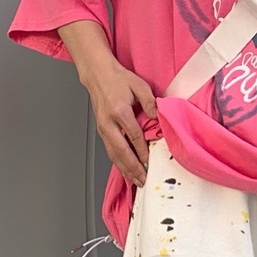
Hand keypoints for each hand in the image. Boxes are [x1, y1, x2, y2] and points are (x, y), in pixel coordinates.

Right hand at [83, 60, 158, 185]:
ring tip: (136, 181)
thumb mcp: (138, 85)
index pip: (133, 136)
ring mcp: (103, 128)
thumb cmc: (118, 79)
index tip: (150, 162)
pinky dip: (118, 164)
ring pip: (113, 154)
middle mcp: (108, 123)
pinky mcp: (101, 131)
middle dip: (133, 167)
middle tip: (143, 179)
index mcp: (119, 111)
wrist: (98, 75)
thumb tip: (158, 118)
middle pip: (121, 150)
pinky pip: (110, 151)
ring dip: (125, 170)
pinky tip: (126, 171)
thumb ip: (150, 102)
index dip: (142, 151)